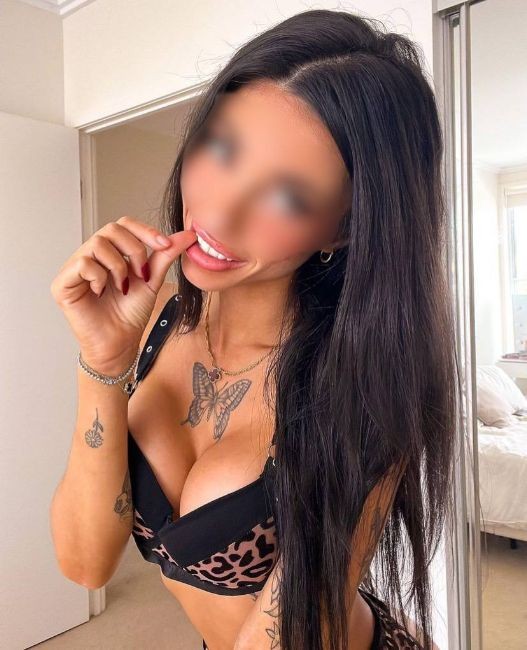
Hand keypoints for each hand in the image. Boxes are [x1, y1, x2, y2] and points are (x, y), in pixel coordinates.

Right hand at [50, 215, 196, 373]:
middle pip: (111, 229)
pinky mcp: (62, 283)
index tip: (165, 245)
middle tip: (142, 274)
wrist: (120, 343)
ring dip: (118, 266)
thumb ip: (165, 256)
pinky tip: (102, 293)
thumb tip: (187, 235)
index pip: (124, 224)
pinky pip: (82, 263)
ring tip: (123, 287)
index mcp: (111, 251)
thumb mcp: (152, 280)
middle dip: (134, 249)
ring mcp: (74, 268)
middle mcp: (91, 255)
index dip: (145, 230)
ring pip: (97, 244)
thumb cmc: (131, 314)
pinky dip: (99, 277)